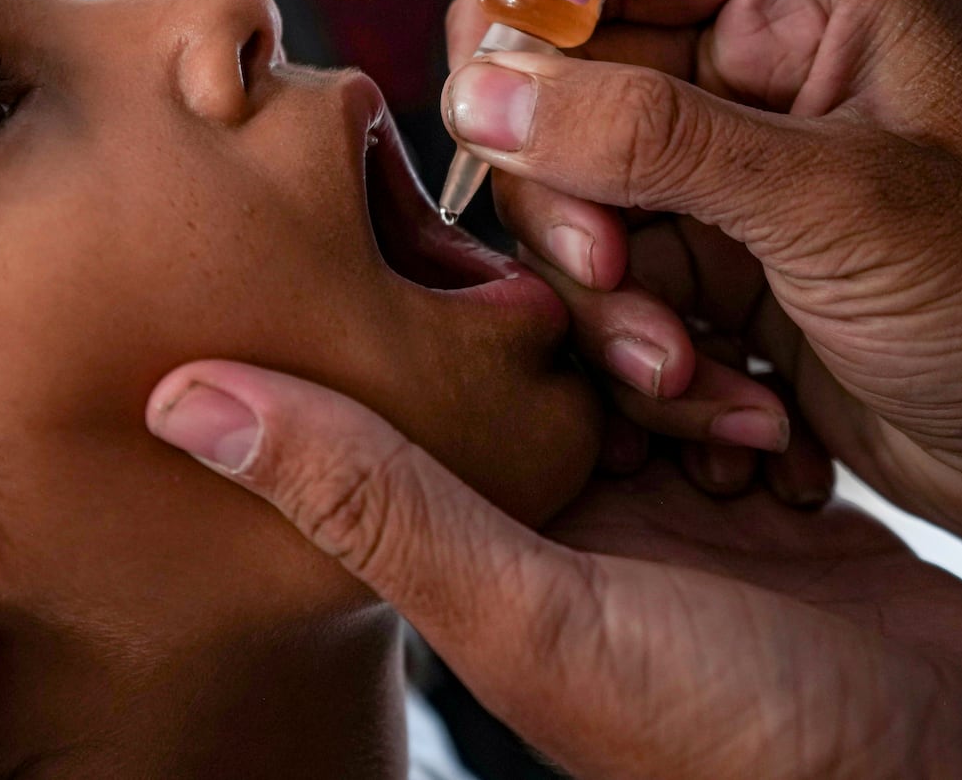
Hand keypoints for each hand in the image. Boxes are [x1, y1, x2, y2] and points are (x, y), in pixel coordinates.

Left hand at [145, 362, 961, 778]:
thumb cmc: (740, 746)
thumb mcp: (532, 613)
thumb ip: (370, 499)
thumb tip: (180, 398)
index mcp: (488, 552)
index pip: (430, 399)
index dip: (444, 314)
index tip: (471, 233)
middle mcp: (570, 533)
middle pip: (552, 368)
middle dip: (599, 329)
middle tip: (640, 322)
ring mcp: (677, 523)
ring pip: (653, 372)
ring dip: (692, 361)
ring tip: (724, 397)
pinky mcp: (773, 516)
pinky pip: (744, 404)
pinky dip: (763, 396)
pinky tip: (781, 419)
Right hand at [443, 0, 961, 628]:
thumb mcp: (832, 200)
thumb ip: (644, 137)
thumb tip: (480, 90)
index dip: (529, 41)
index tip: (501, 134)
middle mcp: (753, 76)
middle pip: (564, 108)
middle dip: (577, 216)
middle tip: (614, 283)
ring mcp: (729, 185)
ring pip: (578, 223)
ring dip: (618, 319)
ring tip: (699, 384)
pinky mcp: (719, 280)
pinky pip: (617, 307)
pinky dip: (656, 376)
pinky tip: (747, 423)